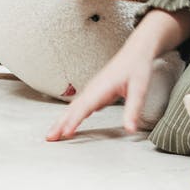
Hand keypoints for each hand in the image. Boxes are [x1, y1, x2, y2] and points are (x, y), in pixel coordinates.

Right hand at [46, 9, 189, 140]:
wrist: (136, 52)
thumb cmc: (137, 68)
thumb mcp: (140, 89)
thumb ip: (133, 110)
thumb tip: (130, 129)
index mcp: (101, 88)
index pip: (85, 107)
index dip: (74, 121)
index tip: (66, 133)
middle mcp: (93, 88)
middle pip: (73, 109)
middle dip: (60, 123)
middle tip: (49, 138)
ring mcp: (92, 90)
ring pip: (73, 107)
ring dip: (62, 120)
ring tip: (53, 134)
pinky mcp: (94, 92)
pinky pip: (79, 106)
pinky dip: (70, 116)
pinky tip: (67, 124)